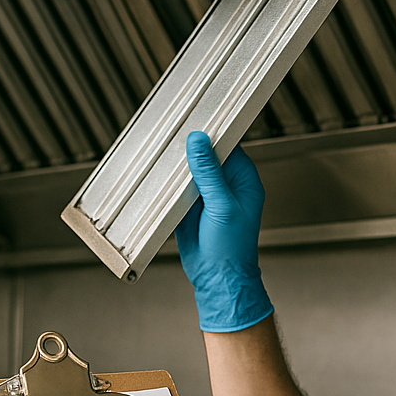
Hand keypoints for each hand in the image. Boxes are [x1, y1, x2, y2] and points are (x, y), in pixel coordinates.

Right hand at [176, 131, 273, 331]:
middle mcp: (224, 183)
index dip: (211, 130)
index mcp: (242, 178)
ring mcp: (205, 194)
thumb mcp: (222, 206)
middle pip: (204, 154)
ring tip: (158, 148)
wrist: (216, 279)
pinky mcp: (187, 206)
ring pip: (187, 170)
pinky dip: (166, 183)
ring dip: (174, 163)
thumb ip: (210, 173)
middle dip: (187, 146)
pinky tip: (154, 172)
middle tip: (168, 128)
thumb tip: (198, 140)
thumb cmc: (231, 247)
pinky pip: (175, 188)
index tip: (192, 116)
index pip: (227, 144)